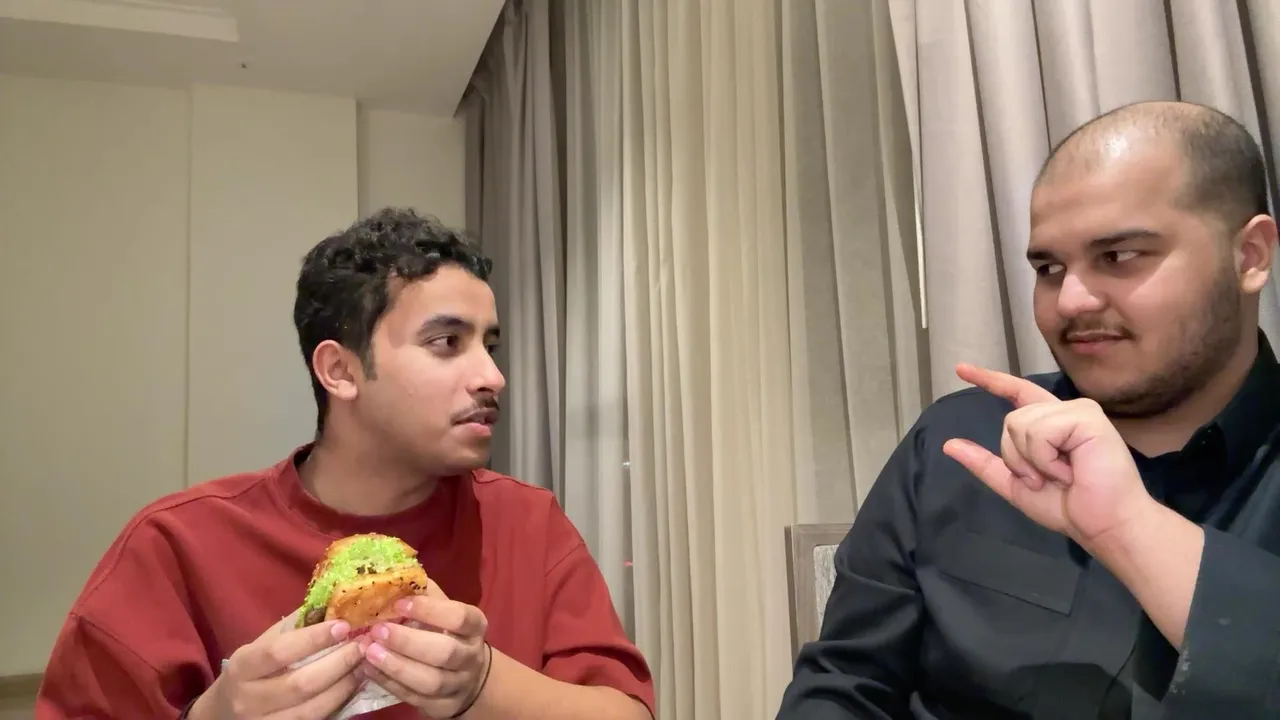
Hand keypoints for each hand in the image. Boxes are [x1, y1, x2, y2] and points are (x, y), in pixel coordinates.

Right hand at [190, 615, 363, 719]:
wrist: (224, 713)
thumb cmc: (251, 671)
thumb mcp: (262, 645)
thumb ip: (293, 627)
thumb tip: (332, 603)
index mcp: (242, 667)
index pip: (279, 652)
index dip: (314, 639)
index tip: (343, 626)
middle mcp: (249, 699)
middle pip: (301, 684)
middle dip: (338, 663)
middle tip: (362, 646)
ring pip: (312, 709)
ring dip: (344, 686)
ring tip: (362, 666)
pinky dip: (338, 704)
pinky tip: (352, 688)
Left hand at [358, 580, 491, 718]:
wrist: (468, 676)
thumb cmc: (448, 632)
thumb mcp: (444, 609)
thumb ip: (424, 593)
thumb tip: (394, 572)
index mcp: (474, 626)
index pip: (459, 617)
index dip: (430, 611)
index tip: (399, 604)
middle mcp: (470, 656)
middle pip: (445, 652)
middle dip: (408, 642)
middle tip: (378, 630)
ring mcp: (459, 684)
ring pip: (431, 681)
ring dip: (397, 667)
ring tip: (369, 652)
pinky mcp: (442, 707)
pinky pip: (415, 698)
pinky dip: (389, 683)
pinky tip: (368, 669)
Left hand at [941, 363, 1157, 548]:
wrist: (1102, 524)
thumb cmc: (1068, 507)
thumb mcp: (1015, 485)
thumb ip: (985, 464)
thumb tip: (949, 445)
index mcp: (1048, 424)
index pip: (1015, 393)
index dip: (989, 380)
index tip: (961, 368)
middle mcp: (1062, 411)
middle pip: (1011, 421)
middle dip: (1019, 458)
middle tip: (1050, 478)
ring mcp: (1077, 411)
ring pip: (1021, 425)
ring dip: (1034, 461)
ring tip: (1063, 475)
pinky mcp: (1087, 416)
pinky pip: (1041, 432)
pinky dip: (1046, 459)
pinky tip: (1071, 470)